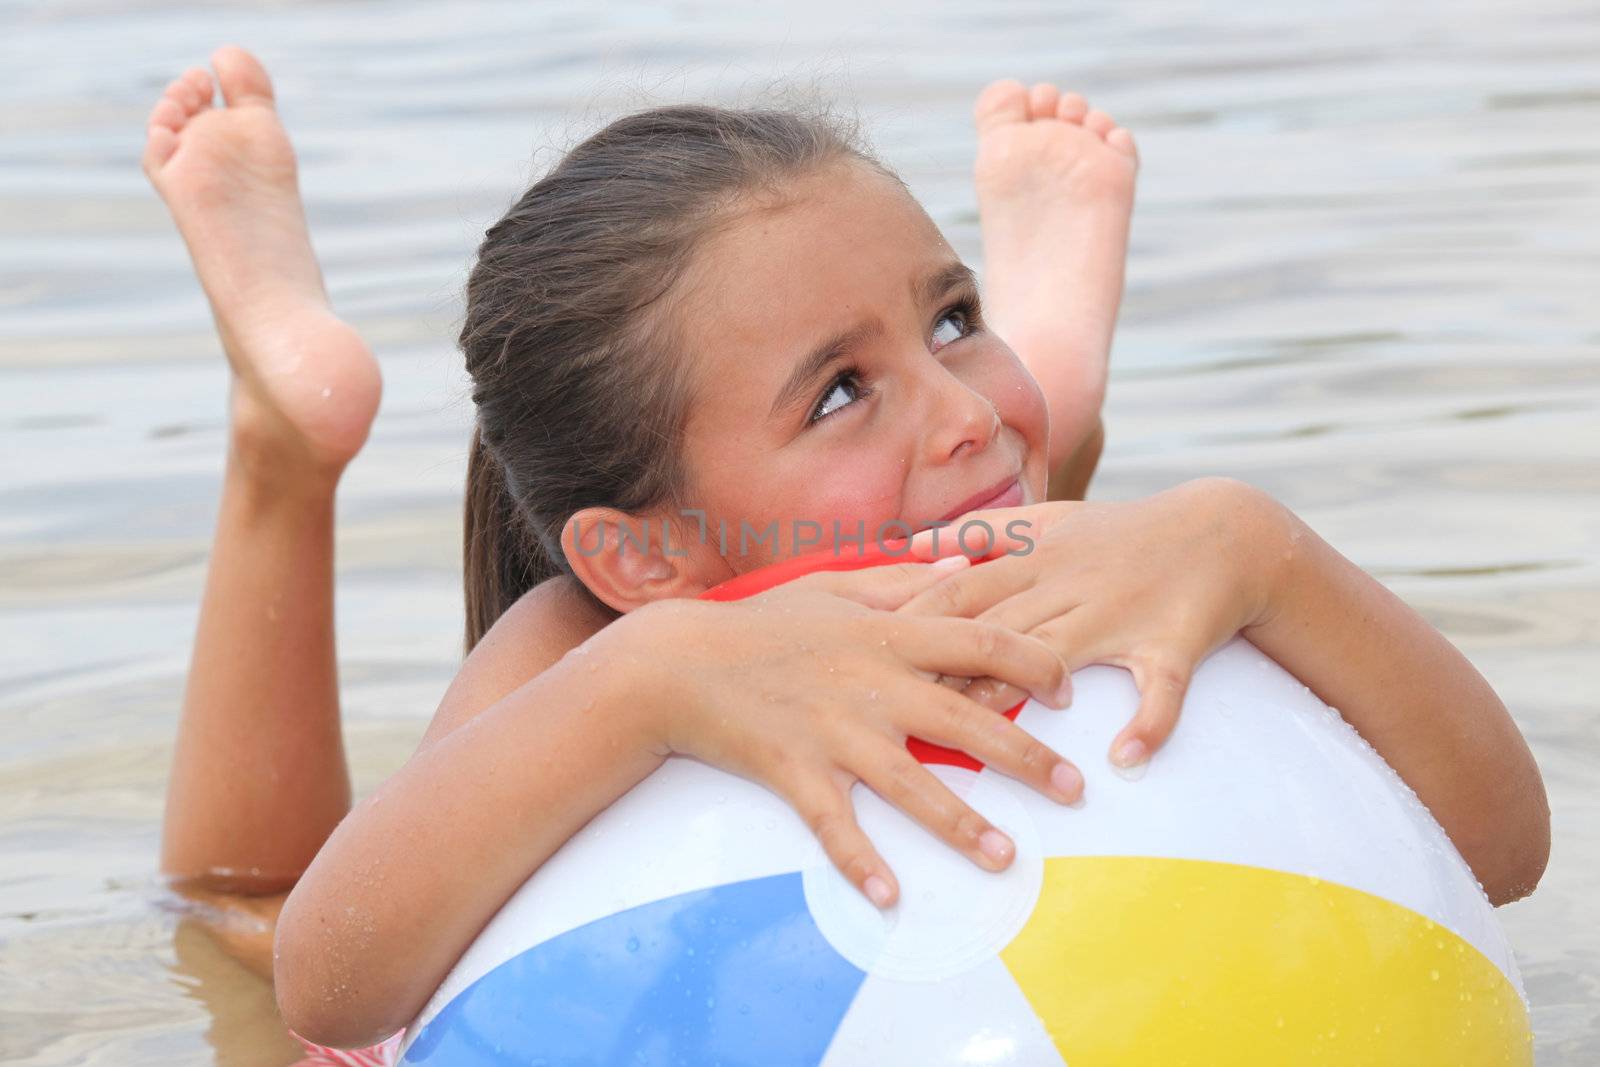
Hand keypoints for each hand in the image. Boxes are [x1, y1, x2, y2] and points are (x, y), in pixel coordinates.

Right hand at [624, 556, 1083, 908]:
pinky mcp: (793, 771)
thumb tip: (967, 569)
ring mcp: (832, 731)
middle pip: (964, 720)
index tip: (1068, 690)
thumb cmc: (760, 625)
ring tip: (1006, 858)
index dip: (1031, 663)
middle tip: (1076, 790)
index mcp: (884, 635)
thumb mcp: (832, 589)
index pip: (978, 642)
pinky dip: (860, 863)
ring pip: (910, 783)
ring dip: (960, 824)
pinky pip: (834, 825)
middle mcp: (869, 684)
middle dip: (1026, 757)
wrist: (676, 664)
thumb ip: (903, 582)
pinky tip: (891, 899)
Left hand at [900, 477, 1291, 769]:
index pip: (961, 593)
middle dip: (947, 665)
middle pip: (996, 628)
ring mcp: (1120, 618)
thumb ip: (983, 534)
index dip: (913, 623)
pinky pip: (1162, 691)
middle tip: (898, 704)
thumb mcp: (1052, 521)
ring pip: (1062, 657)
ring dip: (1026, 692)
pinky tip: (1127, 759)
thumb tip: (912, 542)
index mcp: (1037, 561)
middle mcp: (1069, 589)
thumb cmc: (1125, 535)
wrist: (1223, 532)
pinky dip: (1148, 724)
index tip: (865, 654)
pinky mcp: (1172, 647)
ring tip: (993, 734)